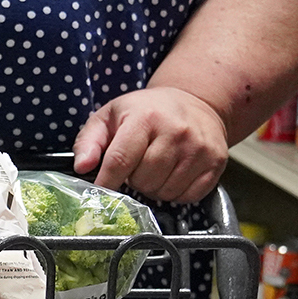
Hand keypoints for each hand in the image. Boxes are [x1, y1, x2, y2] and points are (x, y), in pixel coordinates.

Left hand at [73, 87, 228, 203]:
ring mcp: (198, 148)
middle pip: (143, 180)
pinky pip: (187, 196)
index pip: (120, 161)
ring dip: (154, 188)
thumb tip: (82, 166)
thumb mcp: (111, 115)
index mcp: (145, 117)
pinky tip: (173, 174)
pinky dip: (175, 192)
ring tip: (156, 168)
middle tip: (137, 166)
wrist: (196, 102)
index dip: (107, 182)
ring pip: (164, 192)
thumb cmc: (148, 111)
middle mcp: (175, 132)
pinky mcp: (215, 163)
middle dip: (134, 180)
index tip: (101, 191)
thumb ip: (90, 140)